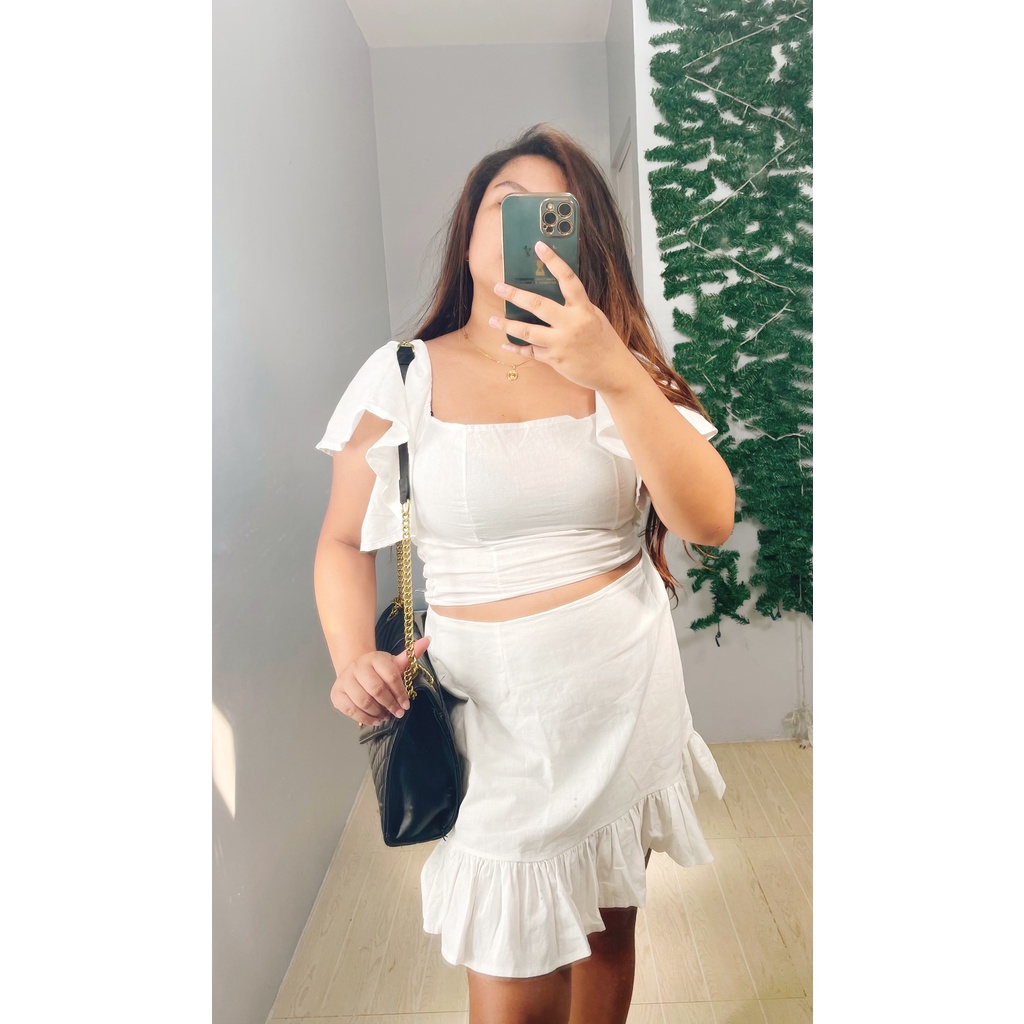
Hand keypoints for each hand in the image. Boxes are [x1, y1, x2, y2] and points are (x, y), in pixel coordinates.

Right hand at [330, 635, 431, 726]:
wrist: (355, 671)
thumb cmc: (379, 671)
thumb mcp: (394, 663)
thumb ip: (410, 655)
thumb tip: (427, 640)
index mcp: (375, 658)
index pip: (391, 675)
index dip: (400, 692)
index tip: (406, 704)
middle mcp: (358, 666)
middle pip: (376, 689)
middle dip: (390, 704)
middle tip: (397, 713)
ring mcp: (345, 680)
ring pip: (363, 701)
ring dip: (378, 713)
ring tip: (386, 716)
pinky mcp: (337, 694)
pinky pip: (351, 710)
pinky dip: (365, 718)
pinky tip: (375, 720)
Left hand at [489, 240, 634, 392]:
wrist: (612, 370)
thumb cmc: (602, 341)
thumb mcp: (594, 317)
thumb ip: (574, 306)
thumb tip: (550, 292)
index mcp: (583, 308)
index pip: (568, 279)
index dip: (554, 261)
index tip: (540, 246)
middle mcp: (572, 323)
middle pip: (538, 305)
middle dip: (515, 295)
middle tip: (498, 287)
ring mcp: (561, 343)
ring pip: (528, 332)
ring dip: (507, 326)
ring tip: (492, 320)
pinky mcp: (555, 360)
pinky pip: (531, 352)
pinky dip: (518, 349)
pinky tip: (506, 345)